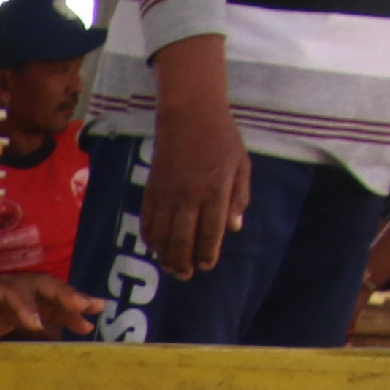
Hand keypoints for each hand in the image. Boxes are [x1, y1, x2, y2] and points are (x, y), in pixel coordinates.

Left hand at [0, 269, 101, 341]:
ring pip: (48, 294)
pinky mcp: (21, 309)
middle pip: (38, 284)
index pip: (10, 291)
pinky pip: (47, 309)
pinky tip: (83, 326)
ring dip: (71, 302)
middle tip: (85, 306)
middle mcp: (5, 287)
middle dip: (62, 294)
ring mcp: (15, 296)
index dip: (24, 306)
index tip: (35, 326)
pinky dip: (65, 315)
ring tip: (96, 312)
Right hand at [140, 83, 250, 282]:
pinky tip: (155, 246)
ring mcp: (167, 194)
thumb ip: (239, 197)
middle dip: (183, 262)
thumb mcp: (242, 165)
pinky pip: (147, 221)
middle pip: (182, 240)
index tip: (206, 266)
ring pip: (162, 235)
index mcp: (216, 190)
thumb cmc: (222, 137)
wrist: (189, 114)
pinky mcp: (152, 189)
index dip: (208, 254)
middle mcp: (189, 196)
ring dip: (165, 255)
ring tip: (170, 266)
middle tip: (185, 275)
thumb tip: (233, 227)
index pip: (211, 232)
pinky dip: (150, 237)